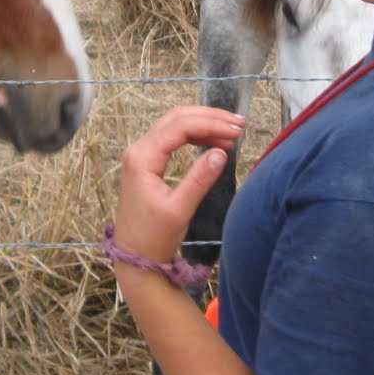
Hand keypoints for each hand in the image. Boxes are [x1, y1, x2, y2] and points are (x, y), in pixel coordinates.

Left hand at [114, 105, 245, 264]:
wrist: (135, 257)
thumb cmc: (154, 237)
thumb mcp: (180, 210)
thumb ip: (200, 179)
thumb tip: (221, 153)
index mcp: (142, 158)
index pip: (179, 127)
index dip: (210, 124)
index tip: (236, 131)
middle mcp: (139, 150)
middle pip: (176, 118)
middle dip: (209, 117)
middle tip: (238, 124)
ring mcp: (142, 154)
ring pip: (174, 125)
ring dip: (203, 124)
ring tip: (231, 131)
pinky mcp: (147, 162)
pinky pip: (172, 138)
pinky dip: (194, 136)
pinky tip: (213, 141)